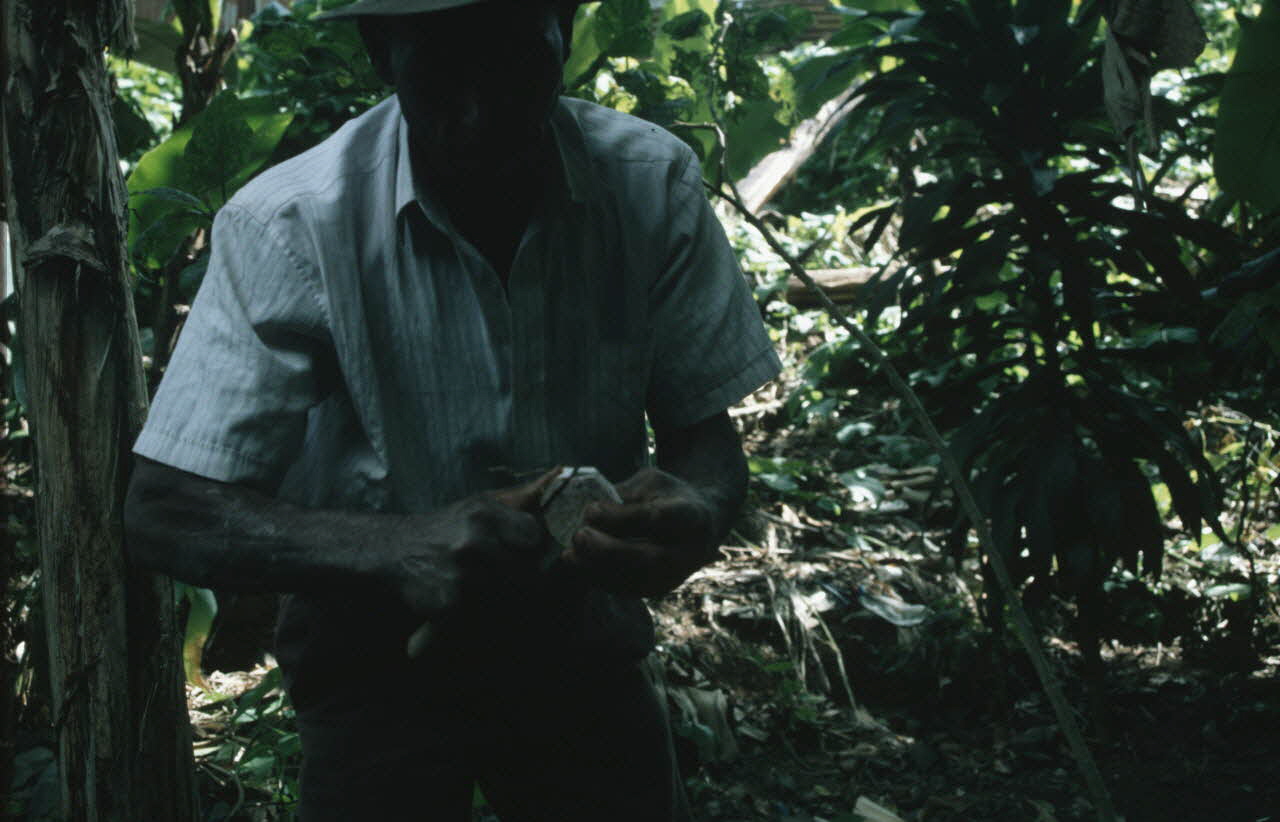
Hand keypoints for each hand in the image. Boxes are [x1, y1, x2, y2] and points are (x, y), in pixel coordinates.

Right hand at [390, 467, 560, 617]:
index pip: (533, 536)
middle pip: (526, 572)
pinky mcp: (448, 604)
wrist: (393, 551)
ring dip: (502, 598)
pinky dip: (480, 614)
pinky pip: (483, 616)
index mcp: (486, 514)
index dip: (532, 547)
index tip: (524, 552)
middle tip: (509, 578)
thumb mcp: (480, 504)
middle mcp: (474, 542)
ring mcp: (461, 575)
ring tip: (486, 588)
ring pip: (507, 597)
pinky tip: (469, 601)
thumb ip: (521, 497)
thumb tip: (561, 474)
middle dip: (522, 579)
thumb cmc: (447, 526)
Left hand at [561, 467, 719, 597]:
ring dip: (597, 569)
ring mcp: (673, 576)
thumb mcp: (652, 483)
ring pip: (634, 581)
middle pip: (649, 559)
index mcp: (690, 517)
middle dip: (609, 551)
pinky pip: (626, 590)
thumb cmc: (668, 498)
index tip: (591, 508)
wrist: (698, 528)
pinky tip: (576, 563)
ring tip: (570, 553)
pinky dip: (598, 578)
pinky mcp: (657, 589)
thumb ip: (624, 495)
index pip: (658, 519)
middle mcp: (687, 552)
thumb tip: (589, 511)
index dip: (622, 517)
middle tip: (579, 535)